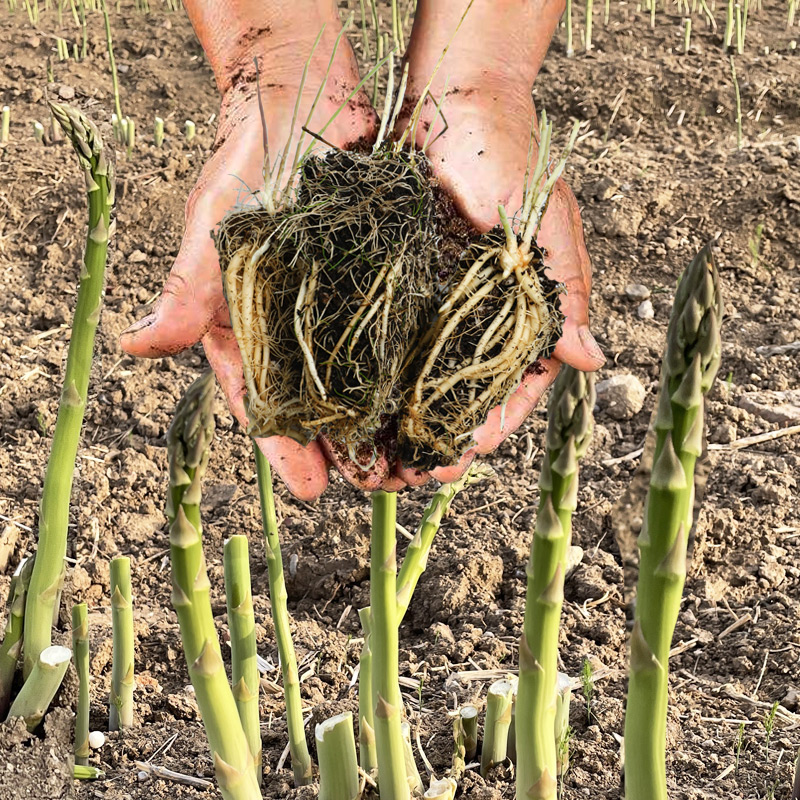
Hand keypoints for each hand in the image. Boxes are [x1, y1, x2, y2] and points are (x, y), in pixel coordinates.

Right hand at [120, 36, 377, 500]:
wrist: (299, 91)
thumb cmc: (244, 155)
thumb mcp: (213, 223)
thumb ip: (186, 288)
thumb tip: (135, 348)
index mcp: (247, 324)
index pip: (263, 400)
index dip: (284, 448)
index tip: (311, 489)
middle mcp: (296, 325)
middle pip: (321, 403)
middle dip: (346, 448)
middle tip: (379, 485)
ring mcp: (340, 305)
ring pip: (365, 378)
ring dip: (389, 418)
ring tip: (417, 456)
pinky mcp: (382, 279)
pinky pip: (400, 332)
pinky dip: (418, 366)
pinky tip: (440, 394)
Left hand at [398, 85, 603, 484]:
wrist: (452, 96)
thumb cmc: (507, 151)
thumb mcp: (542, 224)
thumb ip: (562, 292)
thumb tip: (590, 359)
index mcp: (526, 310)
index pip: (512, 389)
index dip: (487, 429)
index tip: (455, 460)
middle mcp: (481, 315)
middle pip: (460, 395)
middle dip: (434, 438)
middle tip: (402, 475)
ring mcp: (439, 302)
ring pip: (420, 378)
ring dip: (397, 420)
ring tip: (369, 457)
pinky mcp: (401, 284)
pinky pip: (386, 341)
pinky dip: (373, 376)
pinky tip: (350, 404)